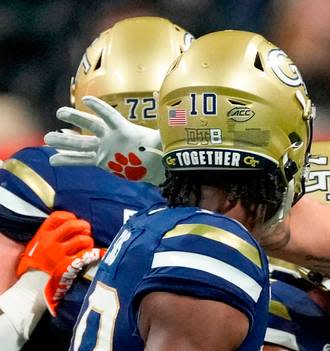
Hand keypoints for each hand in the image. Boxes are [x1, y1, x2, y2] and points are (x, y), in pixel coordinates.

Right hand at [17, 211, 102, 314]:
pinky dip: (94, 253)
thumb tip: (68, 226)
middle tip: (87, 230)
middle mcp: (50, 242)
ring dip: (89, 240)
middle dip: (84, 226)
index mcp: (42, 234)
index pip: (58, 216)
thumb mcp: (36, 245)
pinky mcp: (69, 265)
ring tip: (87, 244)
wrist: (32, 284)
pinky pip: (87, 254)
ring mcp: (59, 253)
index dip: (70, 216)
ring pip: (83, 239)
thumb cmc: (36, 264)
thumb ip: (49, 235)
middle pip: (73, 225)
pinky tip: (95, 254)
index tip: (74, 220)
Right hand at [45, 96, 165, 184]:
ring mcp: (104, 148)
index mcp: (123, 129)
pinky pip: (82, 160)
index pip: (110, 115)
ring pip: (81, 143)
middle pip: (90, 125)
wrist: (155, 164)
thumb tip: (175, 124)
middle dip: (76, 118)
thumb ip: (164, 134)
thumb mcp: (162, 141)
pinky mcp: (101, 161)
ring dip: (64, 141)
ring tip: (47, 138)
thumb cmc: (159, 149)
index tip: (87, 100)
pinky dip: (68, 160)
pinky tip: (53, 159)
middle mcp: (110, 136)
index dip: (99, 107)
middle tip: (60, 112)